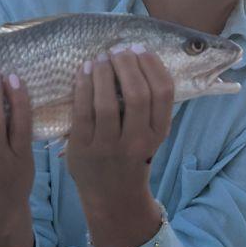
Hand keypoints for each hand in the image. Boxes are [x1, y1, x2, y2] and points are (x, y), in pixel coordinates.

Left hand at [64, 44, 173, 209]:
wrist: (112, 197)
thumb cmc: (131, 156)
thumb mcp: (151, 136)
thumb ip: (150, 106)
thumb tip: (138, 58)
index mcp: (158, 134)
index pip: (163, 92)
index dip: (152, 65)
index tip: (140, 49)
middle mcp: (136, 142)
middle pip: (137, 94)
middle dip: (127, 64)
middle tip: (118, 50)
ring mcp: (108, 147)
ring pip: (107, 102)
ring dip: (103, 72)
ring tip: (101, 58)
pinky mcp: (83, 149)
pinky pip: (82, 111)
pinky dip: (83, 86)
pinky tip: (84, 71)